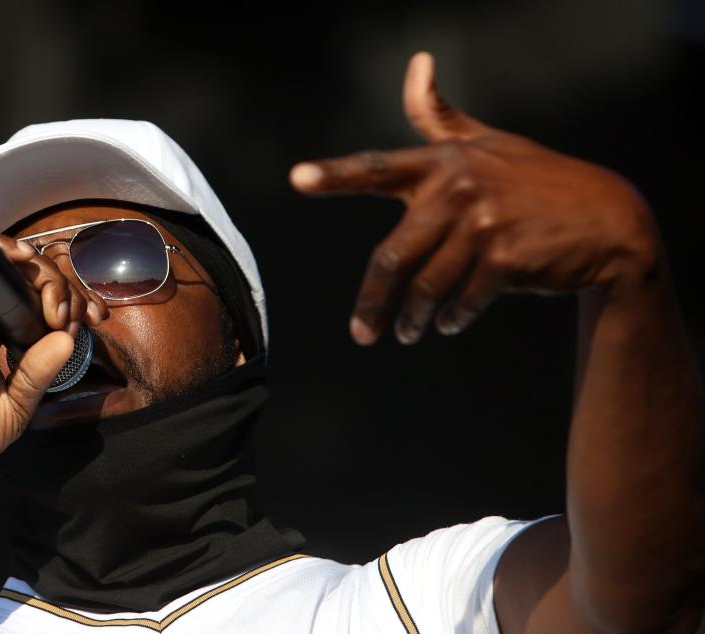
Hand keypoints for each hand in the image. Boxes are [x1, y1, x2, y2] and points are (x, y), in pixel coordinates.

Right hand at [0, 236, 108, 482]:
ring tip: (62, 309)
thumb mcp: (17, 406)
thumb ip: (41, 372)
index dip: (70, 303)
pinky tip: (29, 264)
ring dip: (48, 278)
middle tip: (83, 316)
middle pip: (31, 281)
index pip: (38, 304)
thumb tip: (68, 339)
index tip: (91, 320)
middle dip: (68, 288)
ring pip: (13, 271)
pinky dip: (9, 260)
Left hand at [290, 52, 660, 344]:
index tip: (298, 179)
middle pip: (392, 256)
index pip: (379, 166)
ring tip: (409, 333)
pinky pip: (463, 299)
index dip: (336, 174)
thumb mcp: (488, 142)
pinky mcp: (507, 258)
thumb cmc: (534, 179)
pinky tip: (450, 323)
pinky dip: (452, 318)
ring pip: (426, 285)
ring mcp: (484, 223)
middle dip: (373, 302)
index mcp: (445, 161)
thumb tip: (417, 63)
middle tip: (362, 333)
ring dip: (414, 318)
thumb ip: (440, 117)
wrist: (607, 217)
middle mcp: (458, 188)